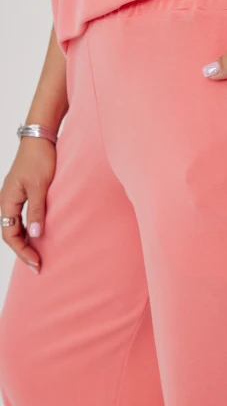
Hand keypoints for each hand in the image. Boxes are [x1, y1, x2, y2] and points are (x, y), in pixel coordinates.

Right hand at [0, 137, 56, 272]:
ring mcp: (14, 197)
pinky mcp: (23, 192)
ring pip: (16, 225)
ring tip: (38, 255)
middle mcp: (7, 201)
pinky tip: (39, 234)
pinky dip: (29, 229)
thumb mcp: (40, 187)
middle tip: (38, 266)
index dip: (22, 251)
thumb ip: (37, 210)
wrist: (40, 139)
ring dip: (26, 241)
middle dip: (23, 251)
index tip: (36, 263)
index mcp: (7, 201)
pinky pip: (22, 216)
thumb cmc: (40, 160)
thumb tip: (34, 235)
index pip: (10, 235)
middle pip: (11, 233)